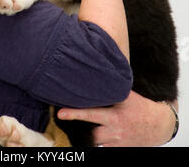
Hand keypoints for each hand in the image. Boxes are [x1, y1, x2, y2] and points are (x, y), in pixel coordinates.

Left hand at [57, 91, 176, 146]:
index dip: (75, 114)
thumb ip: (112, 86)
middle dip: (79, 128)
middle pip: (90, 134)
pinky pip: (104, 147)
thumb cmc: (140, 107)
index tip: (60, 113)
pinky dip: (98, 140)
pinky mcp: (118, 150)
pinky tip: (96, 132)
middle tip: (65, 120)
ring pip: (95, 141)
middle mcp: (114, 131)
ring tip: (80, 126)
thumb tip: (98, 69)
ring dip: (88, 134)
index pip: (91, 114)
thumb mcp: (127, 95)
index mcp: (114, 116)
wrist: (159, 126)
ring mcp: (116, 143)